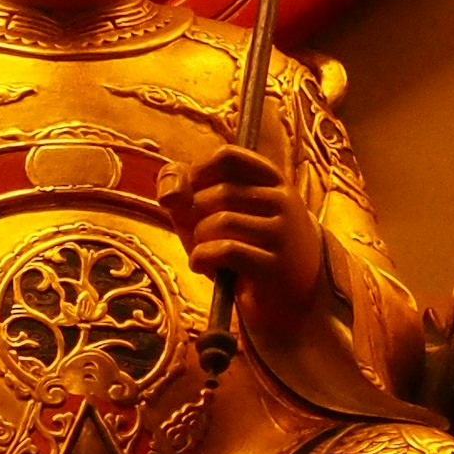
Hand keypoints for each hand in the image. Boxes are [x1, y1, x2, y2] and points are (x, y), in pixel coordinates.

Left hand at [172, 144, 323, 322]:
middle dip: (195, 216)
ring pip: (219, 221)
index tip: (192, 195)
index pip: (227, 155)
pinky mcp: (275, 263)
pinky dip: (201, 259)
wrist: (285, 297)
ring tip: (206, 251)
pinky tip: (203, 266)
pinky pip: (223, 250)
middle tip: (202, 235)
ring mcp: (283, 231)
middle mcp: (283, 199)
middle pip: (217, 192)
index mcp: (271, 179)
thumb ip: (184, 190)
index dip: (197, 173)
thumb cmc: (242, 246)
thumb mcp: (211, 212)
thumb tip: (169, 193)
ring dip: (198, 240)